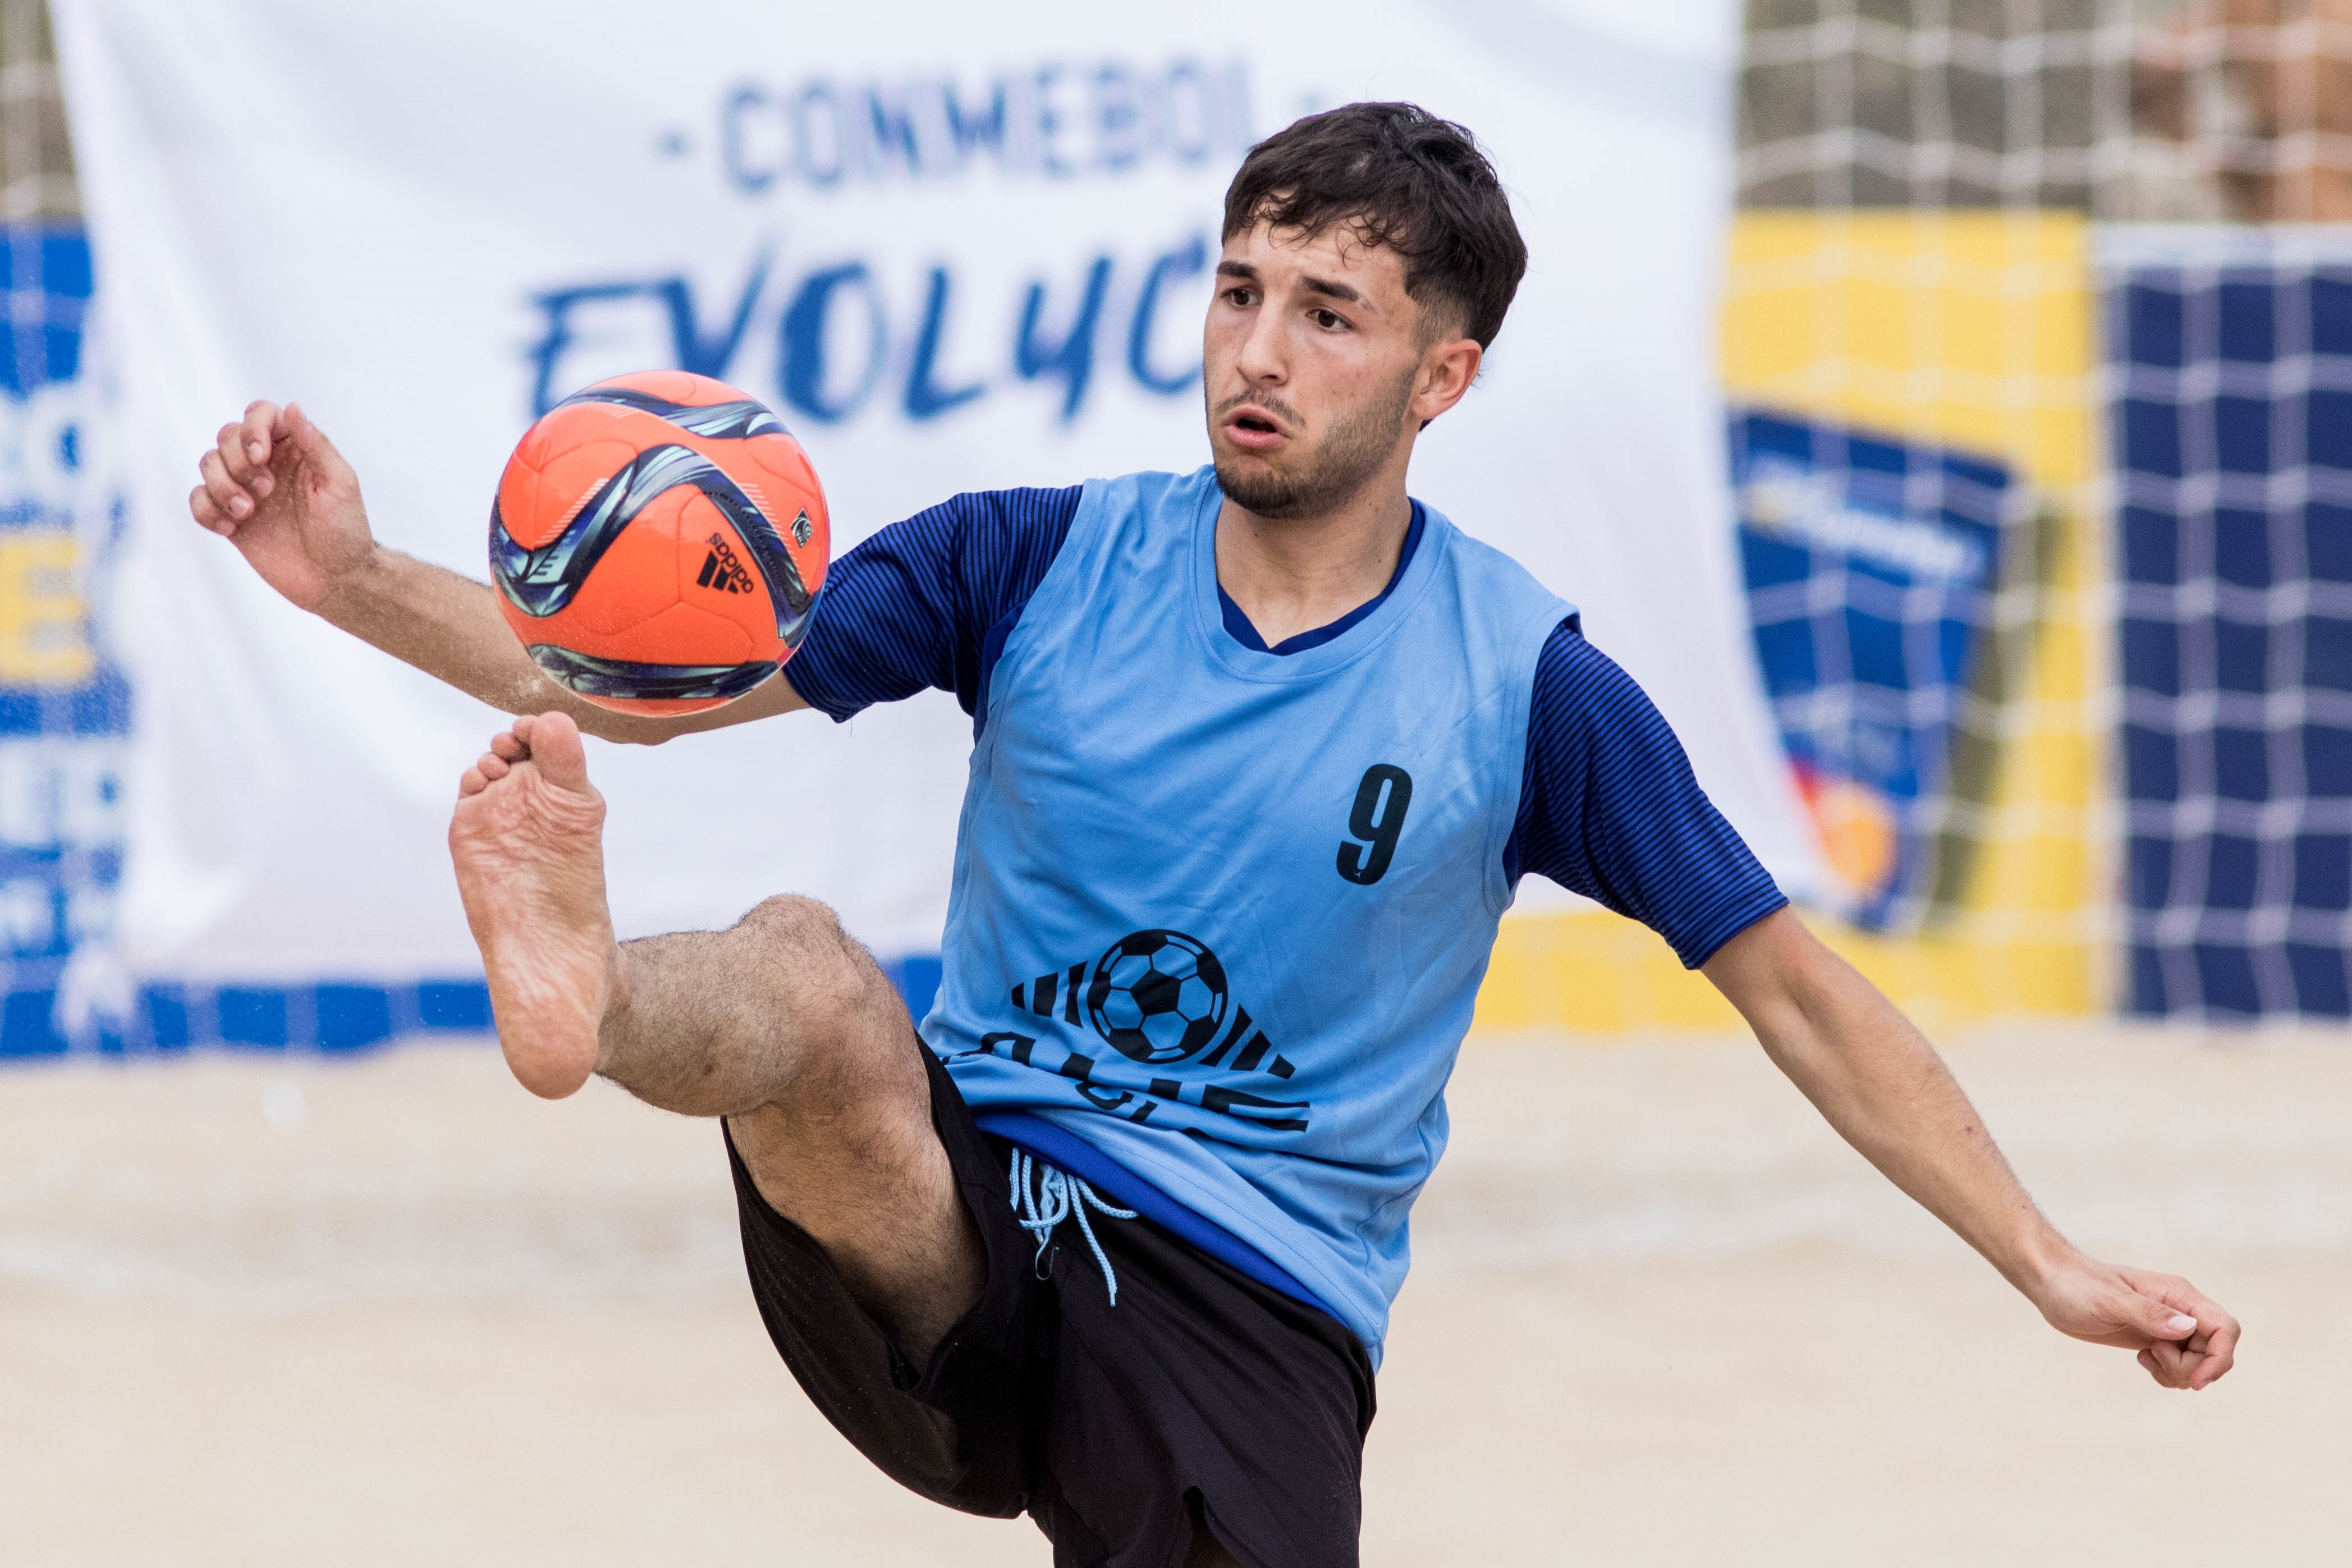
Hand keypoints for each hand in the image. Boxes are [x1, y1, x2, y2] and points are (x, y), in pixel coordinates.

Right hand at [189, 400, 376, 613]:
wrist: (335, 581)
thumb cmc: (345, 531)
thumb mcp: (340, 484)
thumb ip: (315, 444)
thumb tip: (292, 406)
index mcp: (295, 449)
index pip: (260, 414)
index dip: (252, 428)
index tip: (260, 456)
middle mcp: (267, 464)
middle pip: (226, 436)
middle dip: (237, 461)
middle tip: (265, 491)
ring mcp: (245, 490)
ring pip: (207, 463)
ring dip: (220, 486)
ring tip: (247, 512)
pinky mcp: (230, 517)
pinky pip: (198, 499)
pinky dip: (206, 510)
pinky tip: (231, 529)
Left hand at [2028, 1251, 2239, 1389]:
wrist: (2052, 1283)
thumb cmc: (2076, 1286)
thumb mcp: (2109, 1301)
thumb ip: (2149, 1314)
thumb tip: (2188, 1327)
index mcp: (2179, 1295)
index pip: (2224, 1328)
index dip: (2219, 1358)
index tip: (2195, 1381)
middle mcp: (2181, 1310)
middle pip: (2214, 1351)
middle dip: (2191, 1369)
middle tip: (2152, 1359)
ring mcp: (2170, 1325)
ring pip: (2199, 1362)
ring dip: (2178, 1372)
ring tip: (2145, 1359)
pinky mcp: (2156, 1338)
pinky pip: (2180, 1365)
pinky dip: (2168, 1372)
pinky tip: (2142, 1360)